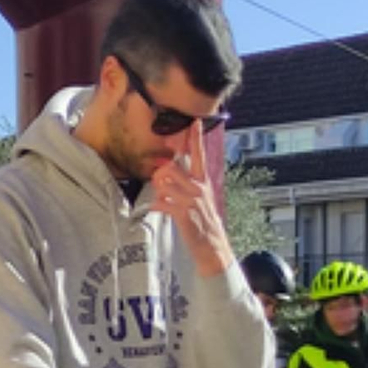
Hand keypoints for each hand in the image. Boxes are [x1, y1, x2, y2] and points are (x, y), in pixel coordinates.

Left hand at [148, 129, 230, 277]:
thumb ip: (188, 185)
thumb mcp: (201, 199)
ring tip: (163, 199)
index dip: (196, 138)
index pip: (199, 155)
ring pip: (165, 184)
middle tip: (160, 182)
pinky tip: (158, 209)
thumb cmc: (203, 222)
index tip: (194, 122)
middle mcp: (198, 188)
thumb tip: (169, 175)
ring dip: (158, 191)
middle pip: (173, 168)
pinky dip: (156, 205)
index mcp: (203, 182)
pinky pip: (161, 203)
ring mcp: (190, 201)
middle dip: (161, 174)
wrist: (212, 245)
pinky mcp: (183, 214)